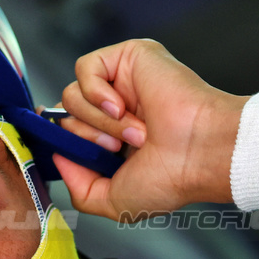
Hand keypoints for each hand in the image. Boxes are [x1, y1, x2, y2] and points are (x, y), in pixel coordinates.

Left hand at [54, 39, 247, 220]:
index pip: (67, 129)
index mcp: (114, 137)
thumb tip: (58, 157)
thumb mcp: (113, 201)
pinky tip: (122, 106)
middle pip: (65, 113)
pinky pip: (87, 68)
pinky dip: (97, 93)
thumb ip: (79, 187)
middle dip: (84, 136)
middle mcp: (116, 107)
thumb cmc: (171, 177)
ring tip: (134, 132)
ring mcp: (122, 81)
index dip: (59, 138)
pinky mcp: (129, 57)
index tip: (60, 150)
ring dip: (98, 120)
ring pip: (73, 94)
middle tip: (118, 149)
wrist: (199, 152)